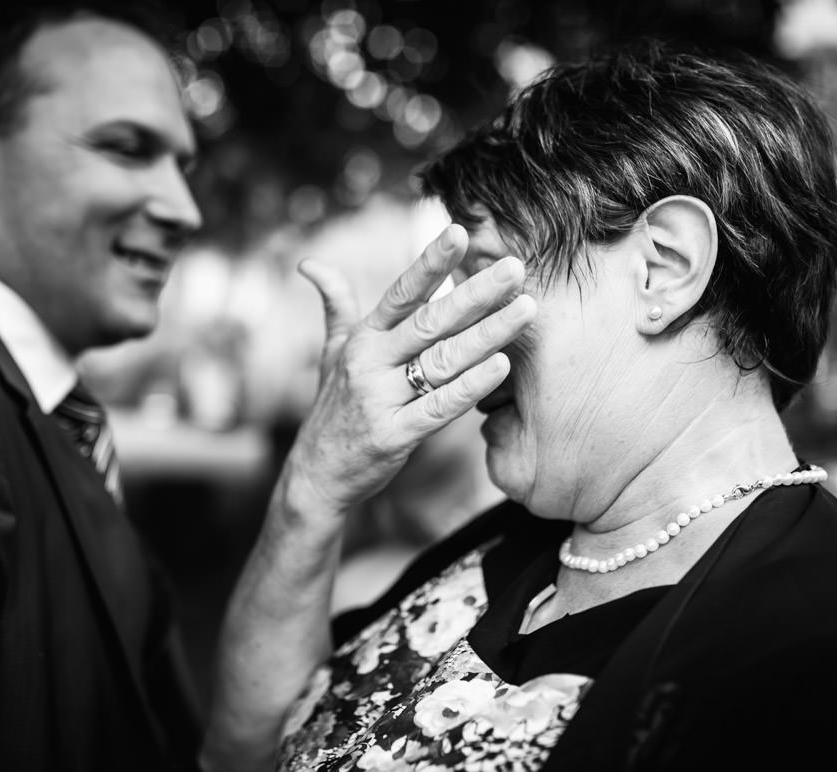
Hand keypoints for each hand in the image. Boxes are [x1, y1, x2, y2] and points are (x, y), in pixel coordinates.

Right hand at [285, 223, 535, 517]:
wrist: (318, 473)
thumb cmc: (334, 407)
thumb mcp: (331, 352)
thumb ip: (334, 304)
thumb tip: (310, 264)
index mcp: (363, 338)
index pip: (401, 292)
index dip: (430, 262)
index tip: (460, 232)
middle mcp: (370, 362)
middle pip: (431, 321)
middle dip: (476, 293)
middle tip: (516, 268)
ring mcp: (380, 399)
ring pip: (443, 360)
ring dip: (488, 334)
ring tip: (526, 310)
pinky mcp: (394, 435)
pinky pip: (439, 407)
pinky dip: (471, 387)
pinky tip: (502, 366)